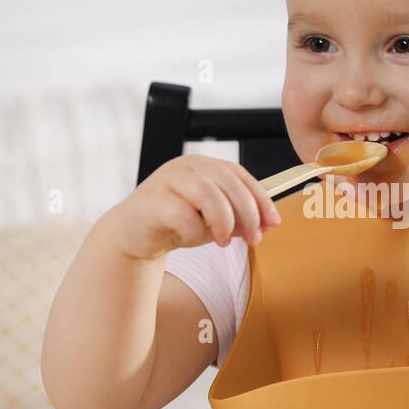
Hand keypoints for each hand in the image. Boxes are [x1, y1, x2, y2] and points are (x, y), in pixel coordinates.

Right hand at [106, 154, 281, 261]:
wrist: (134, 234)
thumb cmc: (176, 223)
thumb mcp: (213, 220)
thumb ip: (238, 219)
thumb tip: (267, 224)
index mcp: (206, 166)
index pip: (241, 176)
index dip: (261, 199)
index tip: (273, 223)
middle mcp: (188, 166)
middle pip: (229, 183)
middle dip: (247, 214)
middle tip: (253, 239)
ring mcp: (168, 179)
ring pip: (209, 196)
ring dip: (223, 223)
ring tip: (223, 242)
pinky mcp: (153, 198)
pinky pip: (184, 215)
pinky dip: (194, 232)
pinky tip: (191, 238)